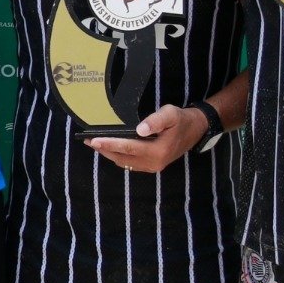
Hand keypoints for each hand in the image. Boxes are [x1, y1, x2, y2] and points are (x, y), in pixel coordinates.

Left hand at [85, 104, 206, 173]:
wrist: (196, 130)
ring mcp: (153, 167)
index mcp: (158, 151)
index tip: (93, 140)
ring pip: (125, 162)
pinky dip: (119, 156)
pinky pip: (131, 164)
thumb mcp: (171, 114)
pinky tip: (111, 149)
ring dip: (110, 154)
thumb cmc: (181, 120)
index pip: (128, 147)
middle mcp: (154, 163)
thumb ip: (155, 121)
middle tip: (87, 141)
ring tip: (95, 145)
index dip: (109, 144)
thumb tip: (140, 129)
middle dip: (104, 150)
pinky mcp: (152, 166)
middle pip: (122, 157)